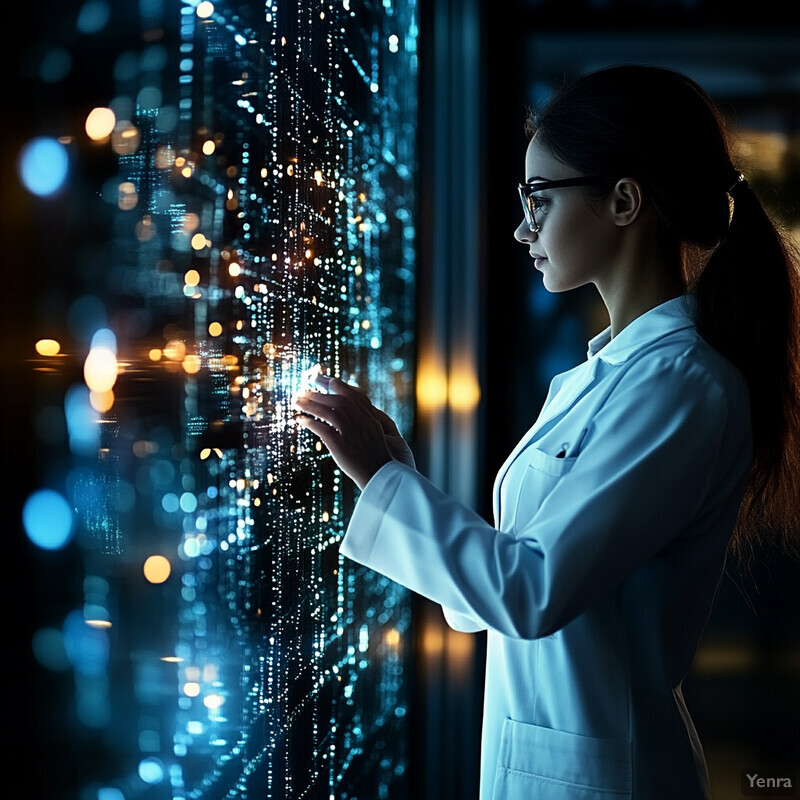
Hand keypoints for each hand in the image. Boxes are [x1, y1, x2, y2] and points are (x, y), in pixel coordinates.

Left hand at [293, 374, 414, 489]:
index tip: (325, 380)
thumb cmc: (377, 456)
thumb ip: (363, 419)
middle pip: (337, 400)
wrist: (382, 476)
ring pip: (328, 411)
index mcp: (370, 417)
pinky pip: (322, 429)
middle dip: (319, 393)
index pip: (352, 394)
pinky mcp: (341, 445)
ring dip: (310, 404)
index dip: (337, 385)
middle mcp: (361, 421)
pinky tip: (300, 420)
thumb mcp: (375, 433)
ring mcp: (351, 432)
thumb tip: (347, 409)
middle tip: (303, 389)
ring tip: (296, 401)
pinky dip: (310, 422)